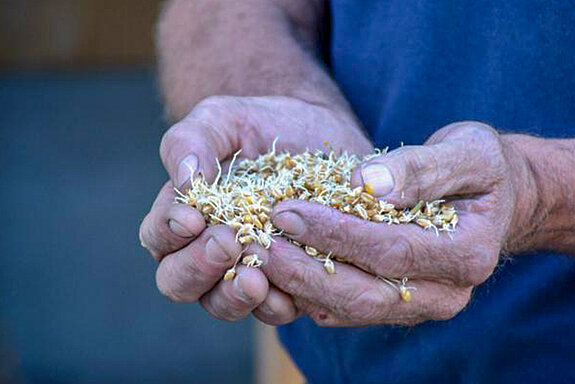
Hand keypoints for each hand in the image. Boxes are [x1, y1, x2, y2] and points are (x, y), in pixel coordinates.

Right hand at [139, 95, 371, 323]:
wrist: (314, 133)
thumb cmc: (259, 125)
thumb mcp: (222, 118)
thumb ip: (191, 141)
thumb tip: (184, 181)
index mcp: (184, 216)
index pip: (158, 236)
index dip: (168, 232)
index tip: (192, 218)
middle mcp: (208, 250)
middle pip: (179, 281)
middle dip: (197, 267)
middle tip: (227, 242)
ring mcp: (246, 270)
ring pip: (221, 304)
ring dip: (232, 296)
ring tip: (254, 279)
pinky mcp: (285, 281)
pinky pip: (270, 310)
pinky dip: (274, 307)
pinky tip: (286, 296)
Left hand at [259, 121, 536, 325]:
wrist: (493, 199)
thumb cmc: (480, 169)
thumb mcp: (466, 152)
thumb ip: (422, 167)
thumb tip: (367, 184)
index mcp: (467, 255)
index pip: (391, 250)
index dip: (336, 232)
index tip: (288, 210)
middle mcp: (444, 293)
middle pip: (364, 295)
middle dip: (306, 271)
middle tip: (258, 244)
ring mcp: (418, 304)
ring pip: (349, 311)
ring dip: (299, 287)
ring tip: (256, 257)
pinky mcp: (394, 304)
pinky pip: (344, 311)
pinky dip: (308, 294)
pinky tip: (277, 270)